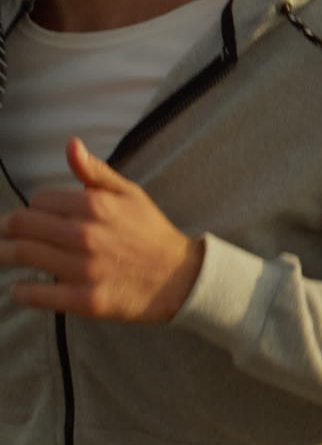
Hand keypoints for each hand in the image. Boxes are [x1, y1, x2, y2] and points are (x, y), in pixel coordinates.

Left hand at [0, 138, 204, 321]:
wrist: (181, 277)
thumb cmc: (151, 233)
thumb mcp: (131, 194)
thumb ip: (96, 171)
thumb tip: (71, 145)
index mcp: (95, 206)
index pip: (39, 200)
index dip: (35, 207)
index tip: (37, 217)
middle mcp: (85, 235)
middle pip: (20, 225)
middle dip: (8, 228)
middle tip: (7, 234)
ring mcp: (84, 269)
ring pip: (21, 254)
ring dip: (4, 254)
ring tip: (5, 255)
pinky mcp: (85, 299)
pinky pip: (36, 294)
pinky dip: (20, 291)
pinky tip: (21, 287)